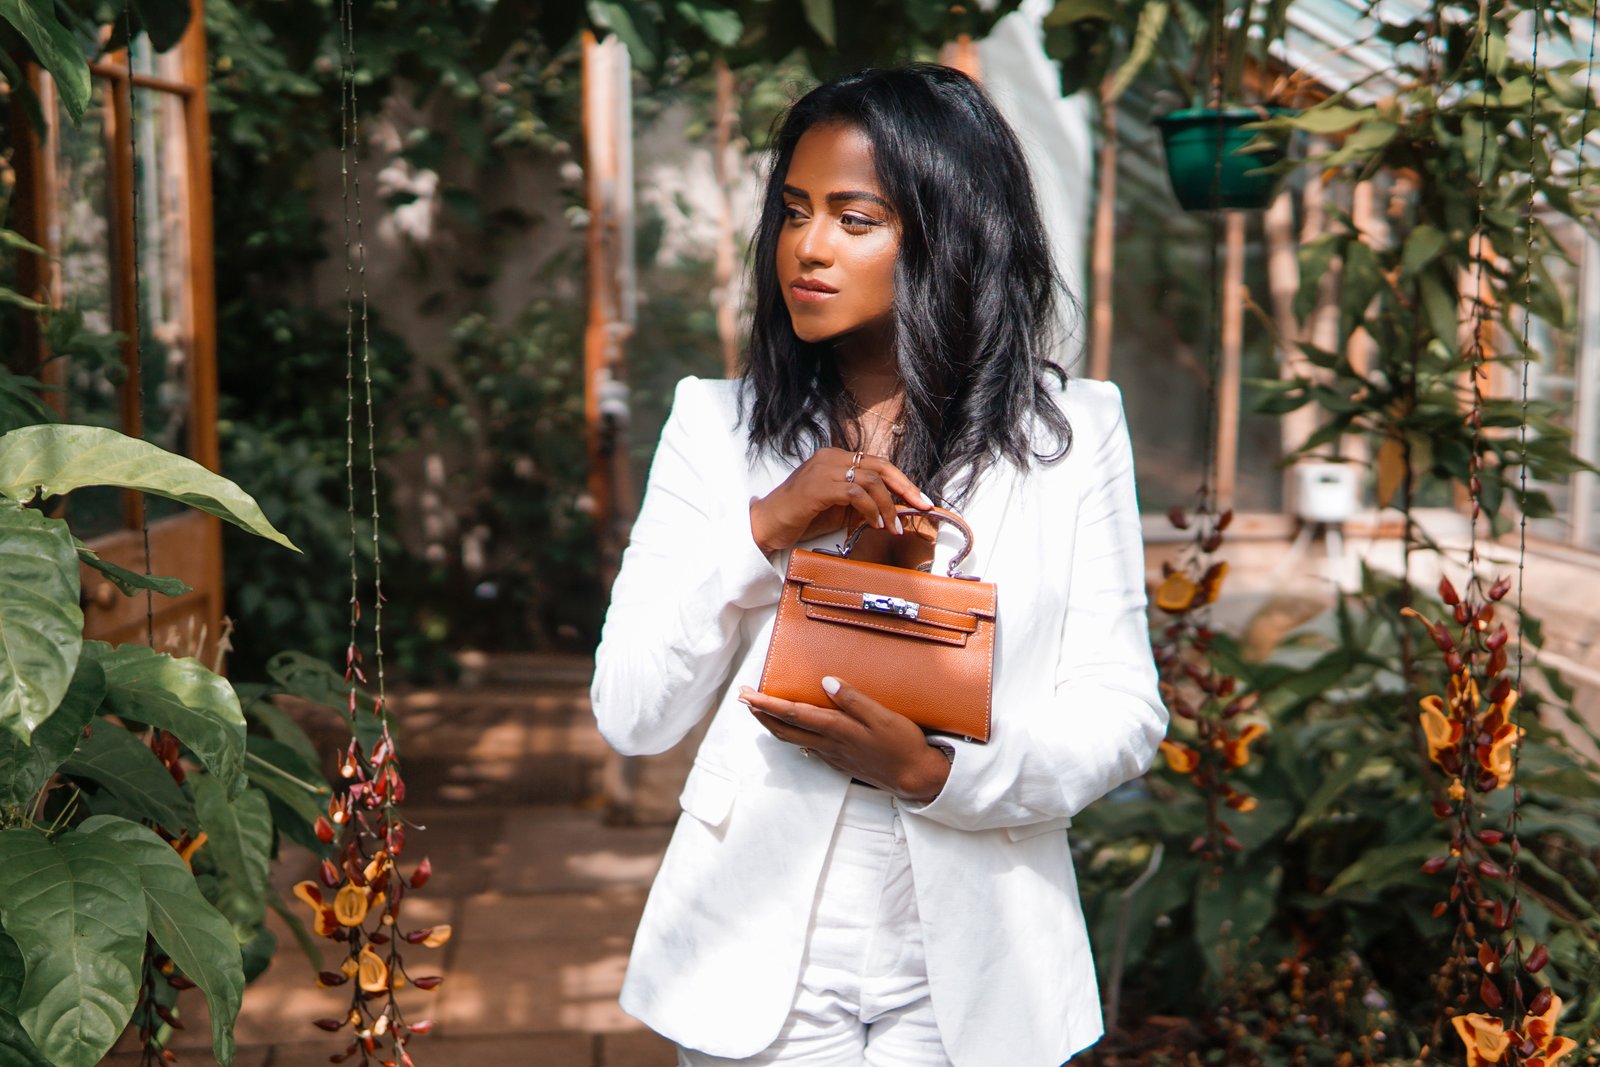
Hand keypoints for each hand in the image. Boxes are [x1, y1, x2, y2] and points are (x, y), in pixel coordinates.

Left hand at [739, 677, 951, 802]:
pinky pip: (808, 748)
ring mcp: (832, 755)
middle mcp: (828, 744)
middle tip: (744, 698)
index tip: (748, 695)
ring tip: (761, 710)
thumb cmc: (902, 744)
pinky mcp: (839, 762)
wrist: (914, 777)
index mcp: (837, 729)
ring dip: (773, 724)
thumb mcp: (883, 716)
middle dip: (761, 713)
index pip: (794, 714)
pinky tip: (793, 730)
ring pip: (793, 740)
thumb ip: (854, 699)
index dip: (768, 704)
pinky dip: (793, 736)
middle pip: (785, 729)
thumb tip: (826, 682)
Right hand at [749, 448, 932, 553]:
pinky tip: (874, 524)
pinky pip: (855, 493)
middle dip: (906, 488)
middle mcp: (830, 457)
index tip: (920, 500)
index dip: (903, 482)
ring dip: (888, 506)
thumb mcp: (838, 508)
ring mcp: (823, 469)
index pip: (878, 464)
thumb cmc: (801, 517)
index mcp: (835, 458)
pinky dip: (870, 509)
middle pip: (880, 466)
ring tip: (892, 527)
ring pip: (871, 480)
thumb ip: (862, 503)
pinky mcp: (818, 486)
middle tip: (923, 507)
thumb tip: (894, 509)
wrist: (766, 525)